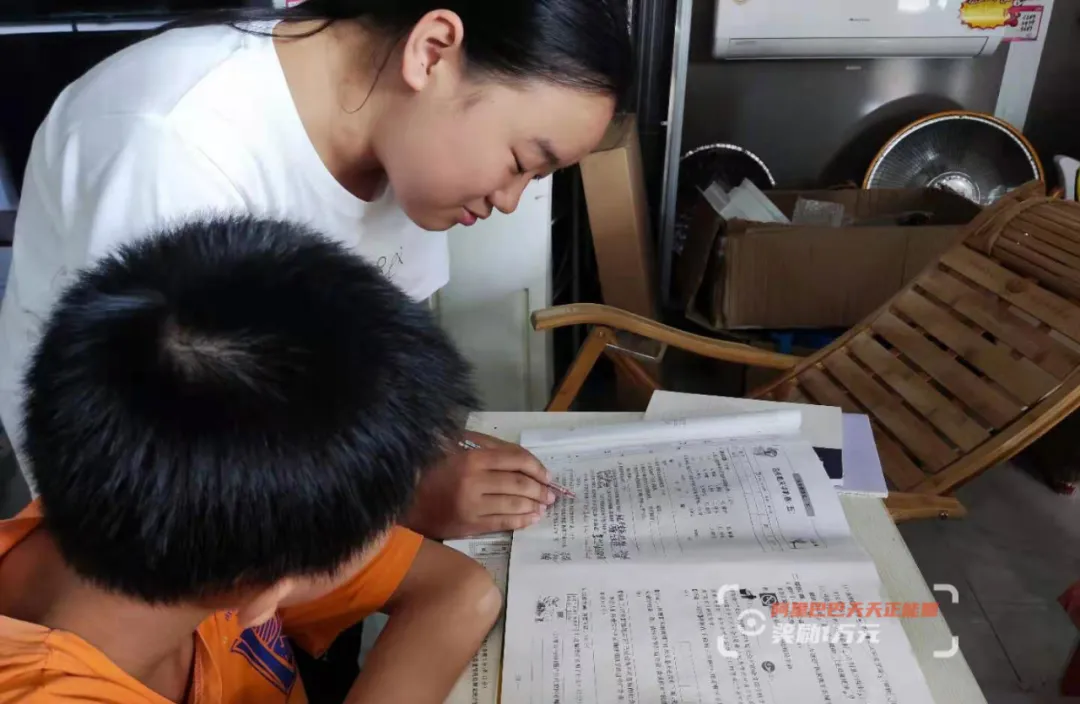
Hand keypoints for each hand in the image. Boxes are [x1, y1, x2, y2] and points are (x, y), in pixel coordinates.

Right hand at [404, 432, 555, 539]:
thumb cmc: (434, 467)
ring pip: (514, 505)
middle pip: (519, 484)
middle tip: (551, 493)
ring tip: (545, 505)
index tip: (547, 474)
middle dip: (540, 489)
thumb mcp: (457, 445)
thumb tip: (523, 457)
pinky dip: (522, 520)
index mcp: (472, 457)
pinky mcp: (468, 525)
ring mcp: (471, 506)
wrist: (407, 498)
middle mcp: (473, 481)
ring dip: (534, 505)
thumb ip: (488, 446)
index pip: (515, 460)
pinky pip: (503, 523)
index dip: (536, 467)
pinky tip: (532, 518)